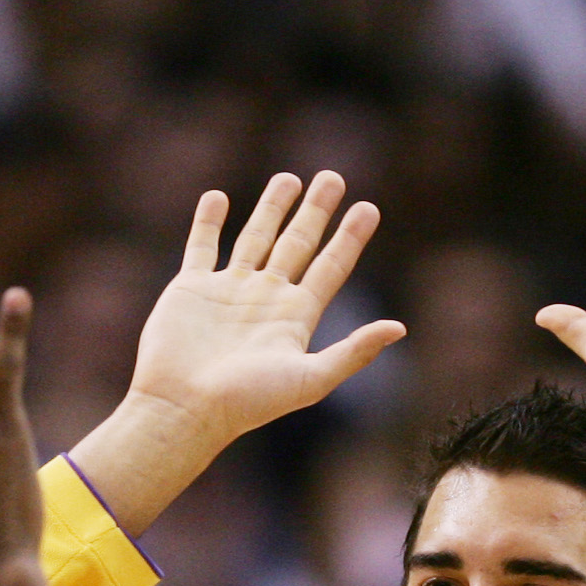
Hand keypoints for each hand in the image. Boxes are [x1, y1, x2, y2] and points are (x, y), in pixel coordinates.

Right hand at [125, 171, 404, 440]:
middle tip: (333, 177)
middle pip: (297, 244)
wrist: (185, 408)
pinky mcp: (191, 288)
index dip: (351, 238)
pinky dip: (208, 221)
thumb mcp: (310, 378)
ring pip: (255, 238)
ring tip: (288, 178)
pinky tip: (218, 197)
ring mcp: (228, 291)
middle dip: (316, 211)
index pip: (331, 267)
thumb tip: (400, 328)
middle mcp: (265, 299)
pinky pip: (202, 245)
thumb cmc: (248, 402)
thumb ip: (354, 352)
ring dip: (271, 207)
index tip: (369, 208)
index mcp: (296, 317)